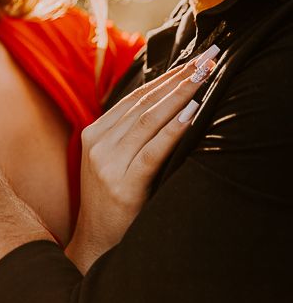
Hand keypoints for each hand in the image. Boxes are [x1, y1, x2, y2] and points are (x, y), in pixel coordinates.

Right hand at [65, 48, 218, 271]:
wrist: (96, 245)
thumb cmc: (113, 204)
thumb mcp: (114, 163)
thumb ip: (130, 136)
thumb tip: (169, 103)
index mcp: (93, 134)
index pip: (135, 97)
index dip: (167, 76)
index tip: (195, 58)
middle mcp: (97, 143)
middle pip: (143, 103)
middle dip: (179, 78)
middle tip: (209, 57)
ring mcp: (107, 163)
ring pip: (148, 120)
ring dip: (180, 94)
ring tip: (205, 75)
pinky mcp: (121, 184)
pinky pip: (152, 151)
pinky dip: (172, 129)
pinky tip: (191, 112)